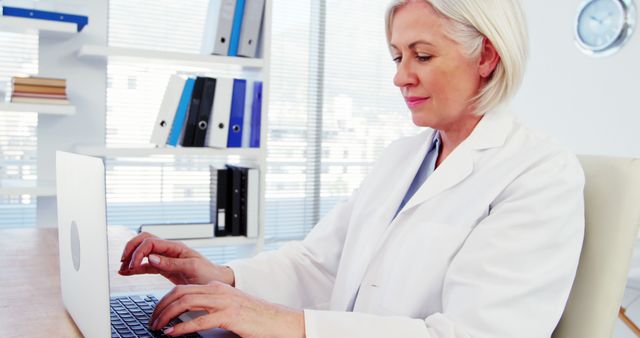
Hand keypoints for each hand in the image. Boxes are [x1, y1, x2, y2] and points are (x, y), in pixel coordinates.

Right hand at [119, 232, 234, 285]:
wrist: (216, 282)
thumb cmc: (208, 274)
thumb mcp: (192, 268)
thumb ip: (171, 263)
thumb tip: (151, 258)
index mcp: (175, 247)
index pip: (150, 242)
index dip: (138, 252)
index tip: (133, 265)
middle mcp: (169, 250)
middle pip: (143, 240)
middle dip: (131, 249)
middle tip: (123, 263)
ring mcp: (165, 259)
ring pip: (143, 252)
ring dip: (131, 258)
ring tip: (122, 269)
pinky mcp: (164, 269)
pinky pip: (146, 265)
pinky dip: (136, 268)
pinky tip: (127, 272)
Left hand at [149, 282, 304, 337]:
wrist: (277, 320)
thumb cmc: (254, 317)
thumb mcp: (228, 306)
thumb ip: (209, 307)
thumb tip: (187, 316)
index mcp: (216, 287)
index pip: (182, 288)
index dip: (164, 300)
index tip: (155, 313)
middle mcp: (217, 290)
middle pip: (179, 293)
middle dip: (160, 307)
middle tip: (151, 321)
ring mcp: (223, 302)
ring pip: (185, 303)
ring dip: (166, 315)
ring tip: (157, 327)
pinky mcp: (229, 316)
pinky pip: (199, 320)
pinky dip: (182, 328)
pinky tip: (172, 334)